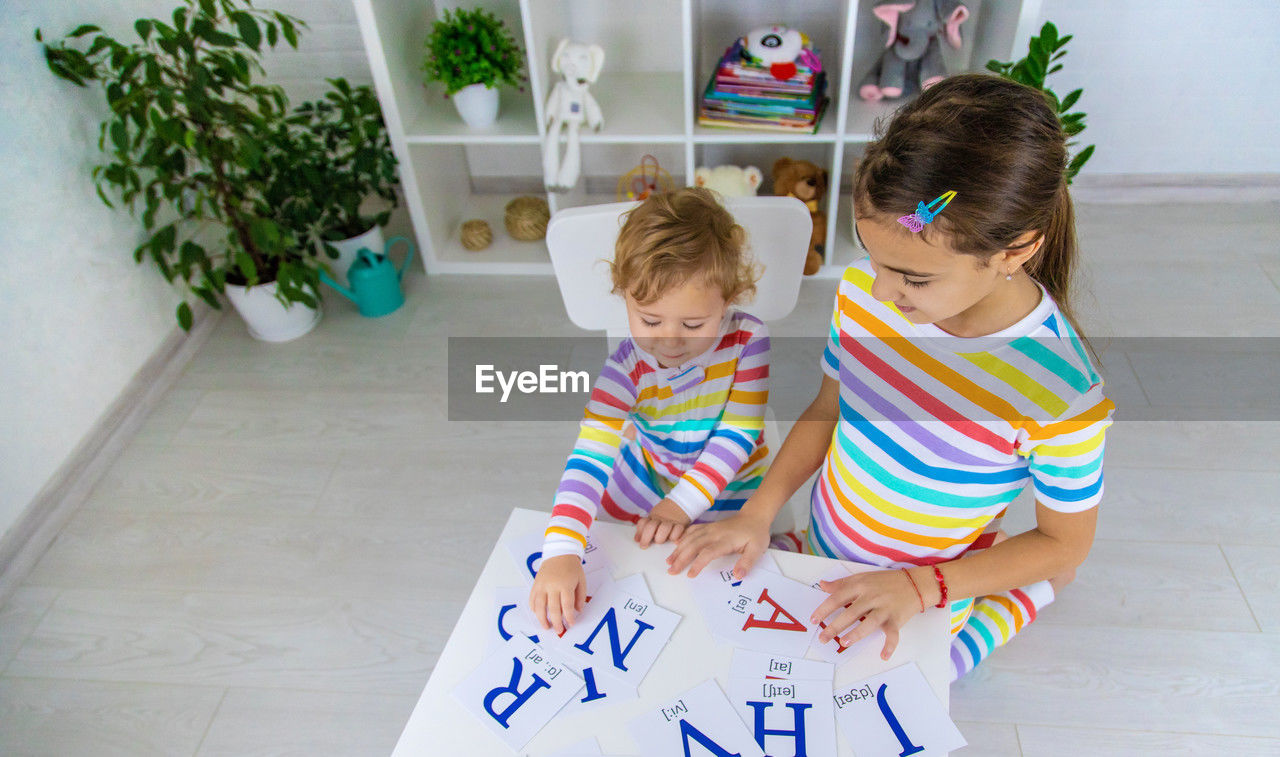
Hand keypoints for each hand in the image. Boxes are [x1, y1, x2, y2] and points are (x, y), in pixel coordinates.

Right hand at [529, 554, 585, 634]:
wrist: (559, 552)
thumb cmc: (572, 567)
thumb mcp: (581, 580)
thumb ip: (580, 596)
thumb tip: (578, 610)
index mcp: (565, 585)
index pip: (566, 606)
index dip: (569, 617)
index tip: (571, 624)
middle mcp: (552, 586)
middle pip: (553, 608)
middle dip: (556, 622)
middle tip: (559, 630)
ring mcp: (542, 585)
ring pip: (539, 606)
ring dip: (542, 619)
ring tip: (546, 627)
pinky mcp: (535, 584)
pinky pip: (532, 599)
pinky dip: (533, 608)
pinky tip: (537, 614)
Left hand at [634, 498, 691, 548]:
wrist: (680, 504)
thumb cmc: (664, 515)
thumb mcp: (653, 519)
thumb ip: (644, 528)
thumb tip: (636, 539)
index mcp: (652, 517)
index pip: (643, 523)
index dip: (639, 532)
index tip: (638, 541)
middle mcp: (660, 519)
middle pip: (651, 526)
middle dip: (646, 537)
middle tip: (645, 545)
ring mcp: (670, 521)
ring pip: (664, 528)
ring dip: (660, 537)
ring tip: (660, 540)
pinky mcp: (680, 524)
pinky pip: (677, 530)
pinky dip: (675, 536)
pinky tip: (673, 540)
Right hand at [665, 510, 770, 578]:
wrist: (754, 515)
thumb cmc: (756, 534)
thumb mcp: (757, 549)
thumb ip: (747, 562)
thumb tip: (737, 575)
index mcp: (726, 540)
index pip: (708, 552)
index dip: (698, 563)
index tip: (690, 574)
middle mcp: (715, 533)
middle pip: (694, 545)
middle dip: (681, 557)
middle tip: (671, 570)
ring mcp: (710, 528)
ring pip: (690, 537)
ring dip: (678, 549)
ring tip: (669, 561)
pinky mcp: (709, 526)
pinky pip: (693, 530)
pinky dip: (683, 536)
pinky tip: (675, 543)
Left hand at [809, 569, 923, 661]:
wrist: (915, 583)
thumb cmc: (885, 582)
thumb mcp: (862, 577)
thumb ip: (842, 583)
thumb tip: (823, 585)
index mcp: (860, 586)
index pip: (837, 598)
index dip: (824, 609)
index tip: (814, 620)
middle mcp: (872, 596)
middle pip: (850, 612)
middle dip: (835, 626)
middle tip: (823, 638)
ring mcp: (885, 608)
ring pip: (870, 622)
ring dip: (857, 633)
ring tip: (844, 642)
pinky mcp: (897, 619)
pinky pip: (893, 634)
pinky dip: (889, 646)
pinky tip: (883, 655)